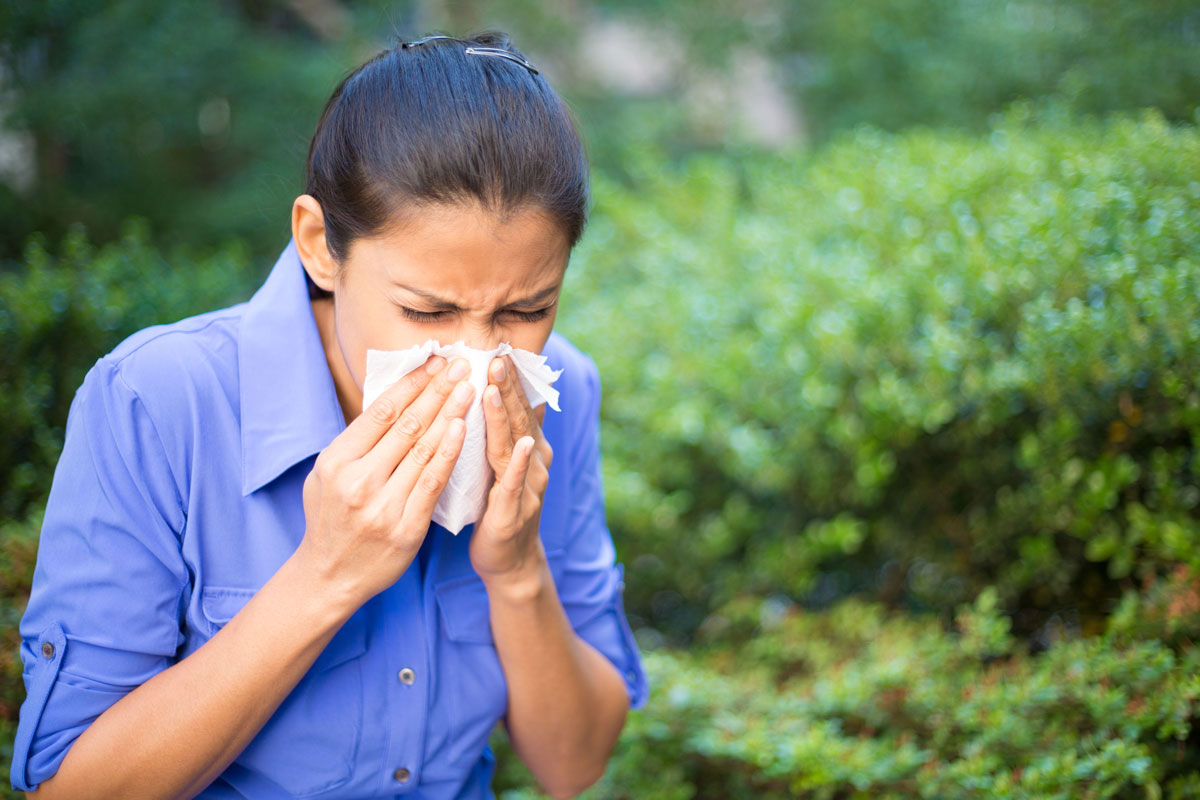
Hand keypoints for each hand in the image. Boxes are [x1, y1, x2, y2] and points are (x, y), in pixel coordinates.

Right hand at [295, 356, 474, 610]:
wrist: (328, 577)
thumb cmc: (331, 519)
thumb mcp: (326, 475)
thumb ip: (356, 443)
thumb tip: (393, 401)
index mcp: (336, 461)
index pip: (381, 412)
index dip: (411, 384)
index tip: (434, 361)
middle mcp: (358, 480)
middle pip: (406, 425)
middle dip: (437, 390)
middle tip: (461, 364)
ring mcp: (382, 505)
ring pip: (423, 449)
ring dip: (449, 413)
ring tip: (469, 388)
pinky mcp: (405, 527)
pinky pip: (433, 482)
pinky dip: (449, 453)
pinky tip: (463, 429)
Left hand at [470, 354, 553, 586]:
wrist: (509, 561)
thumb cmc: (500, 508)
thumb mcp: (503, 464)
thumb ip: (510, 431)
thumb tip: (522, 394)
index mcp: (528, 448)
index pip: (519, 406)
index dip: (510, 379)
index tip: (498, 348)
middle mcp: (534, 462)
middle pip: (520, 419)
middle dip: (509, 387)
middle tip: (496, 356)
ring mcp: (529, 487)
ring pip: (516, 445)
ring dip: (508, 416)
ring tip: (496, 388)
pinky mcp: (515, 512)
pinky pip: (515, 484)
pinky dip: (518, 463)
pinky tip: (519, 445)